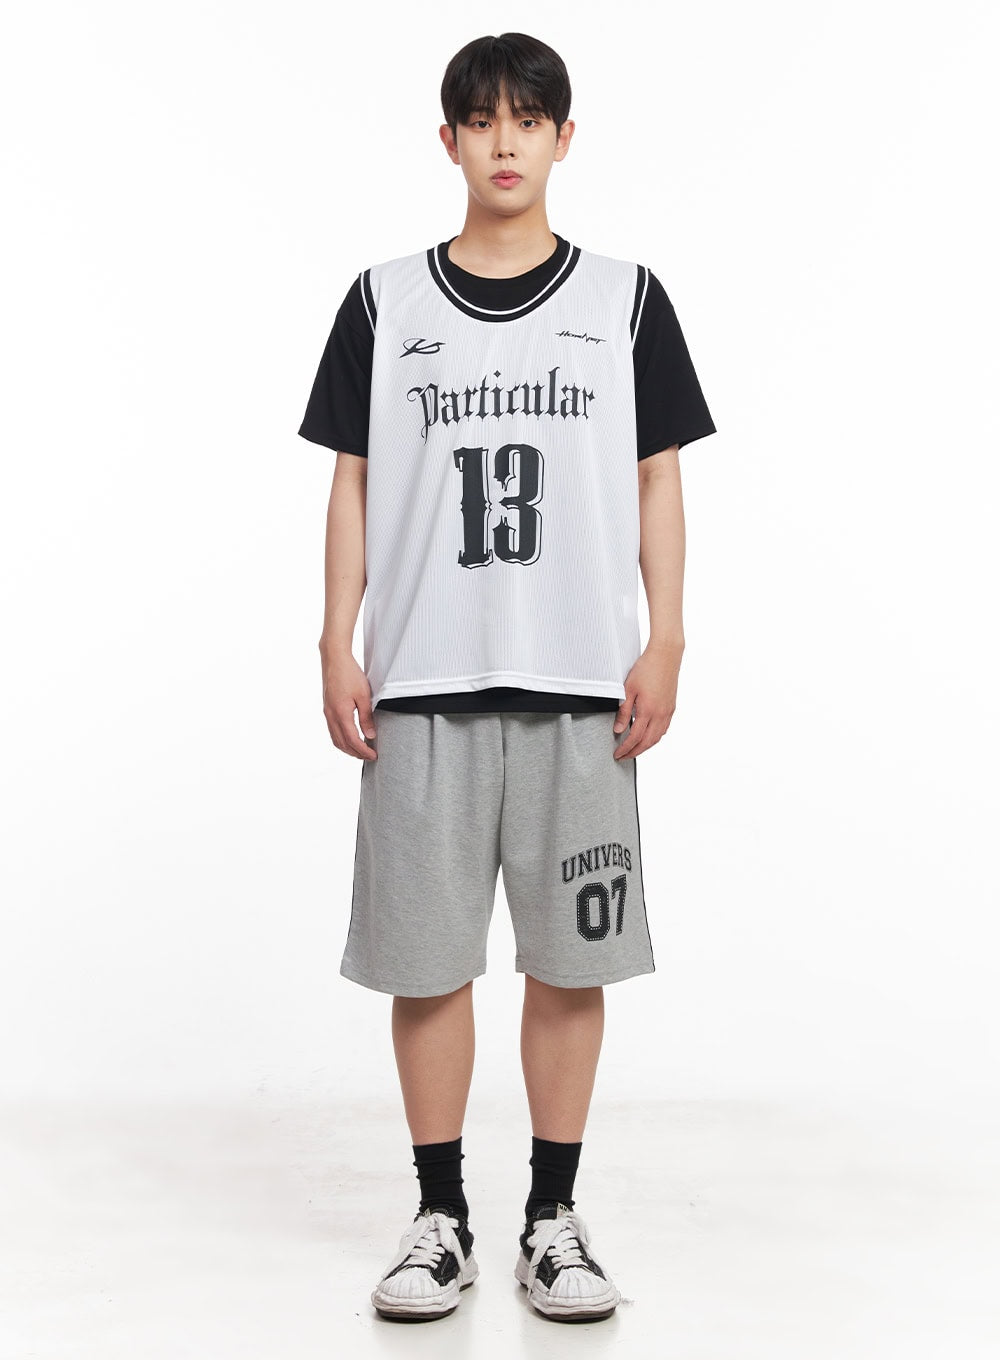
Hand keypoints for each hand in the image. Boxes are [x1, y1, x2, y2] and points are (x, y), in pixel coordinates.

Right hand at [319, 640, 377, 759]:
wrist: (334, 659)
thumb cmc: (349, 674)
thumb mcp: (364, 696)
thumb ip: (366, 717)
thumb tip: (370, 735)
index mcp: (340, 713)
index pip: (352, 740)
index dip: (363, 751)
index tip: (373, 755)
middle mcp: (331, 716)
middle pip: (342, 743)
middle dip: (356, 753)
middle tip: (369, 756)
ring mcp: (327, 713)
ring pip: (335, 739)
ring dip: (347, 748)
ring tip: (361, 750)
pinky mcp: (327, 709)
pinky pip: (333, 730)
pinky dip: (341, 739)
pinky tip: (350, 738)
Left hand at [612, 641, 682, 760]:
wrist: (665, 656)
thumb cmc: (646, 668)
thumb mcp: (628, 689)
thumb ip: (623, 711)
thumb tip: (618, 729)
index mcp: (648, 710)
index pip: (635, 738)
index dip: (625, 748)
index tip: (618, 754)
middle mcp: (660, 714)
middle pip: (648, 742)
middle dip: (635, 752)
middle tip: (624, 757)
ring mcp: (668, 711)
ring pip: (657, 737)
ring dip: (645, 746)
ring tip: (634, 749)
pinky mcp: (671, 707)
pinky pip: (664, 729)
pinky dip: (655, 737)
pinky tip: (648, 736)